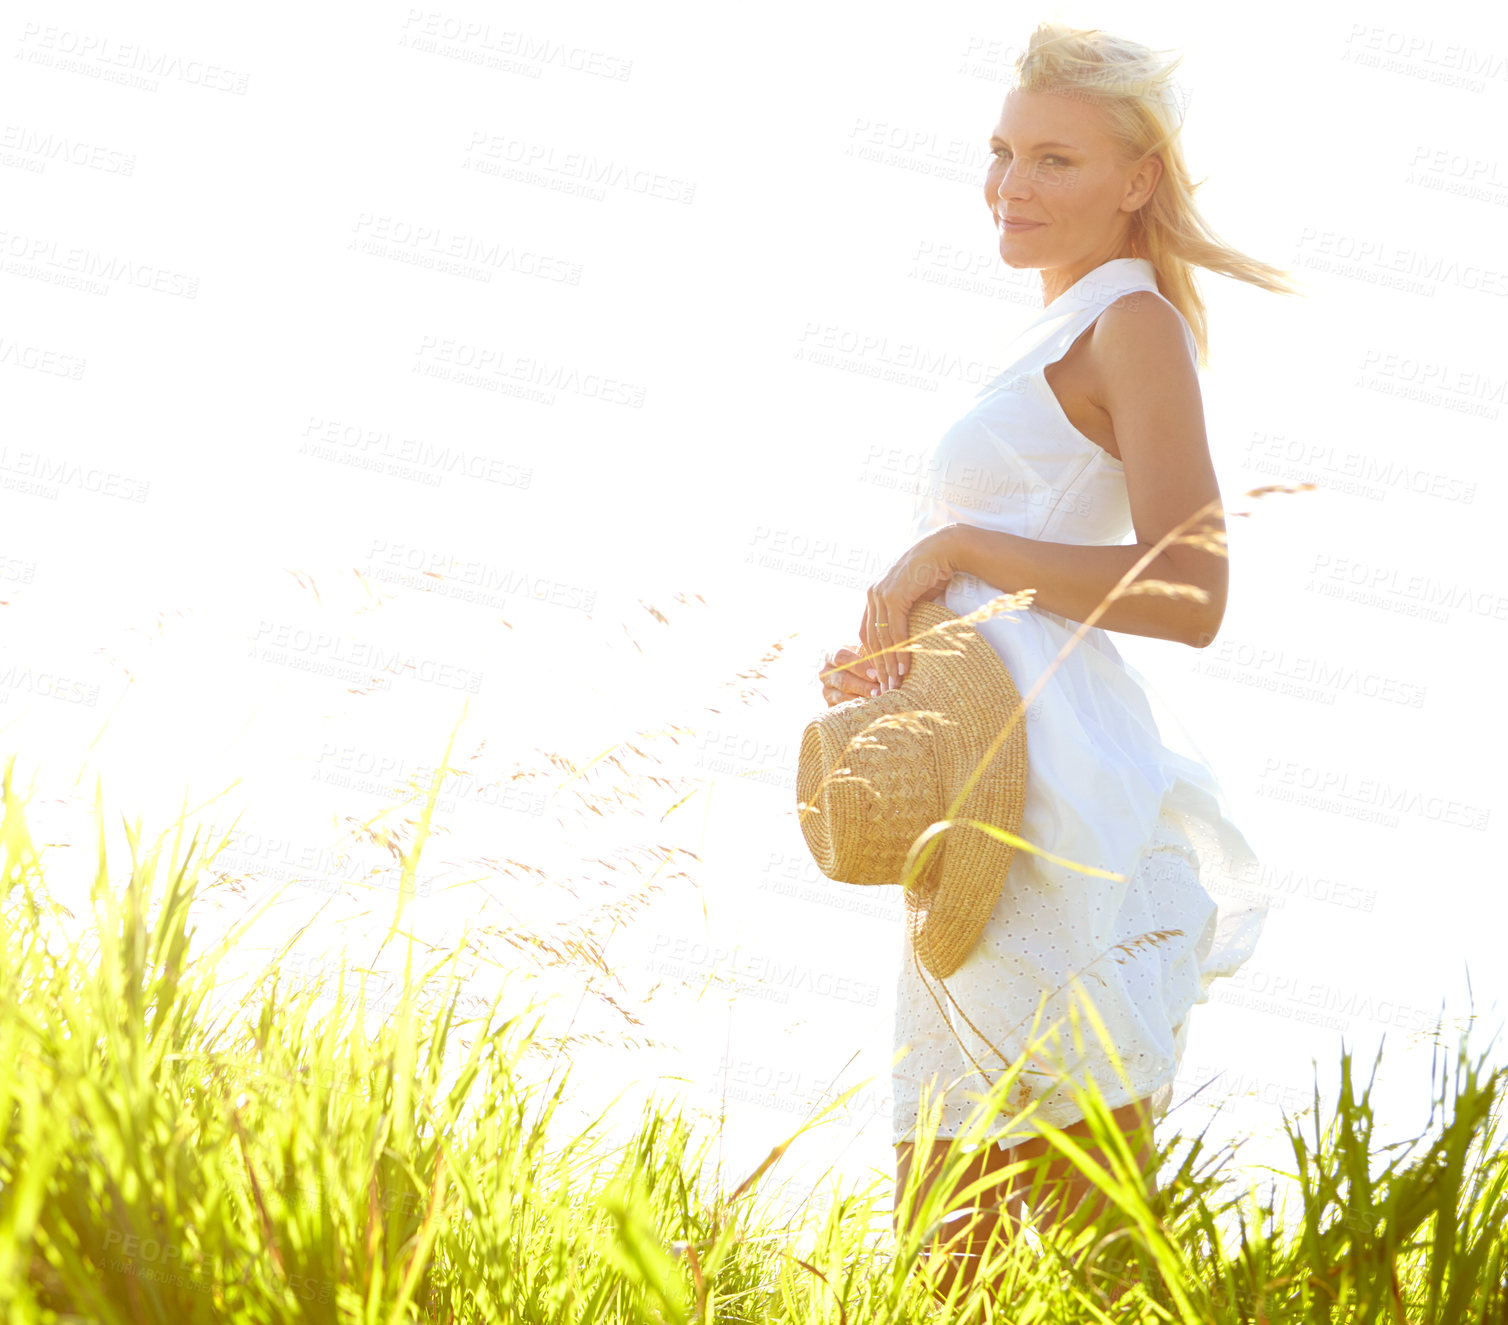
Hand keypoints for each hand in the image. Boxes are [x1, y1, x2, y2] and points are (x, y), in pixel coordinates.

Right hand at [818, 644, 880, 705]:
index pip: (840, 657)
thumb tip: (882, 660)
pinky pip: (843, 709)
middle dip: (863, 685)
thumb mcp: (864, 653)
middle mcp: (825, 673)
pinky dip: (858, 708)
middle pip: (842, 679)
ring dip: (862, 698)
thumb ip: (870, 654)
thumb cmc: (864, 660)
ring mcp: (826, 691)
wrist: (857, 678)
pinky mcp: (830, 706)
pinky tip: (872, 706)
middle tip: (880, 689)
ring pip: (842, 696)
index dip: (858, 666)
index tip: (875, 674)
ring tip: (879, 698)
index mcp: (830, 655)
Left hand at [859, 529, 961, 693]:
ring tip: (895, 685)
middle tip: (886, 689)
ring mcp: (880, 594)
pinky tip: (903, 668)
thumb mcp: (914, 598)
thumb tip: (907, 638)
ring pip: (881, 638)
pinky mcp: (893, 596)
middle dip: (879, 666)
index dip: (873, 656)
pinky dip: (899, 651)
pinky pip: (894, 630)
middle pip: (871, 639)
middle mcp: (872, 595)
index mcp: (874, 596)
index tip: (882, 677)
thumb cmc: (933, 573)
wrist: (944, 550)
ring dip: (888, 664)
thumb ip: (905, 615)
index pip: (868, 633)